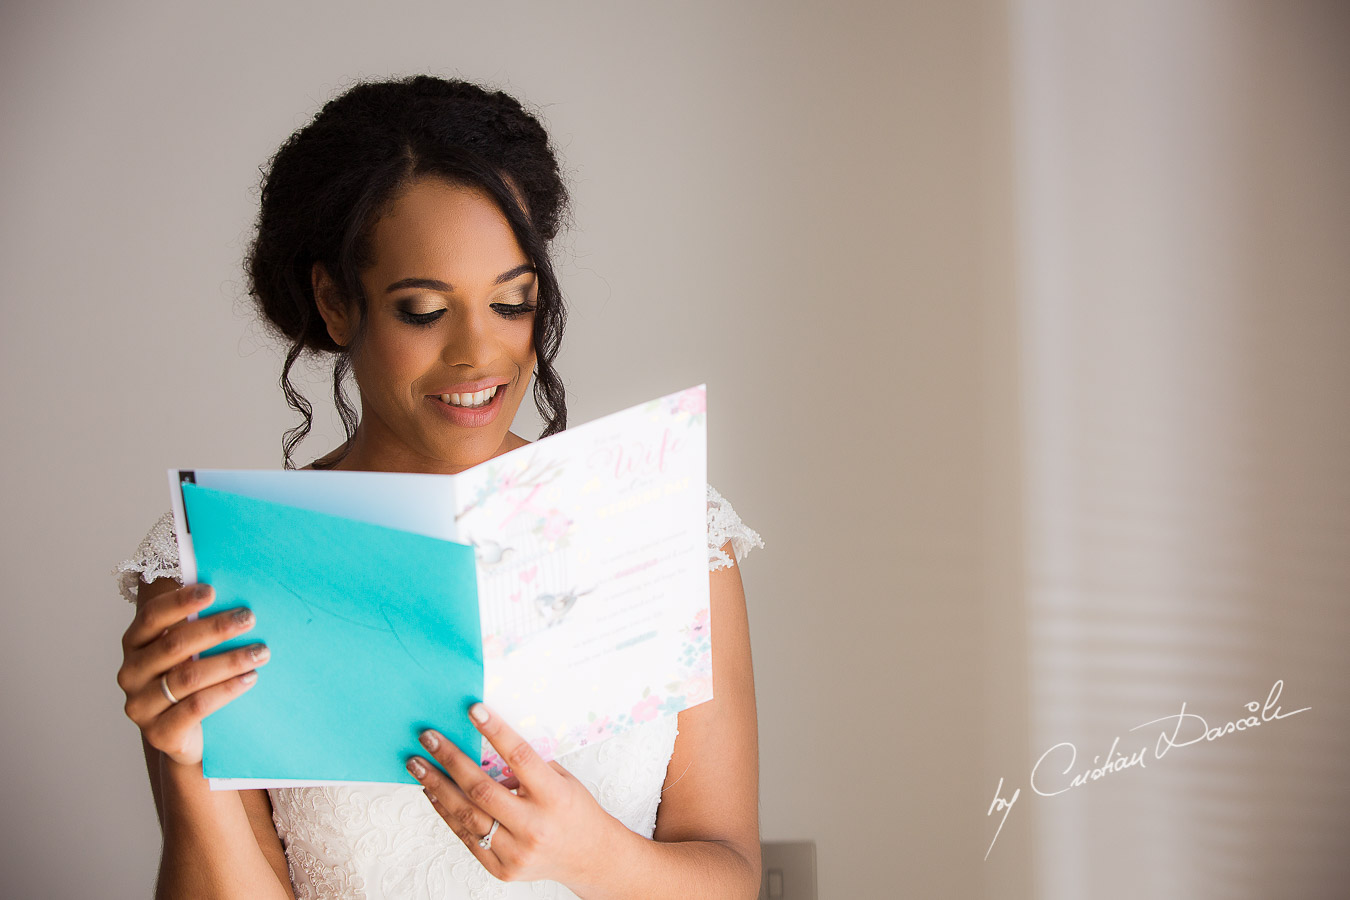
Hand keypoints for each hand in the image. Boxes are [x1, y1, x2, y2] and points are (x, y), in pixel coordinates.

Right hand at [117, 583, 269, 764]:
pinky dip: (227, 689)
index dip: (180, 601)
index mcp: (134, 644)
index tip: (212, 590)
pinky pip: (196, 707)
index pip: (152, 616)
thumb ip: (198, 625)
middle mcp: (131, 673)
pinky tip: (251, 678)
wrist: (185, 736)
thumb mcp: (190, 651)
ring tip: (261, 651)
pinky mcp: (158, 733)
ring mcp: (141, 705)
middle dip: (216, 628)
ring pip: (189, 676)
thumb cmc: (192, 681)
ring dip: (230, 660)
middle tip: (249, 618)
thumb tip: (234, 593)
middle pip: (174, 644)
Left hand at [406, 703, 621, 885]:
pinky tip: (433, 792)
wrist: (588, 857)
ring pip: (466, 815)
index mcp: (554, 797)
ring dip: (437, 786)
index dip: (495, 732)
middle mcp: (534, 826)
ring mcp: (516, 851)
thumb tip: (486, 739)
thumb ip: (528, 765)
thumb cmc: (574, 811)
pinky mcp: (502, 868)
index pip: (520, 757)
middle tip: (428, 738)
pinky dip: (445, 812)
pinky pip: (466, 837)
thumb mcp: (561, 780)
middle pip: (481, 789)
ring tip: (418, 764)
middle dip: (450, 760)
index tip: (473, 709)